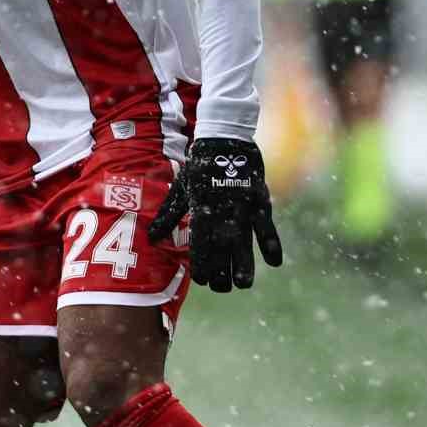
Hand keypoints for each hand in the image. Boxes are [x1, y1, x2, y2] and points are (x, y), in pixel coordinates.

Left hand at [148, 138, 283, 292]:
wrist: (224, 138)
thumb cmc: (199, 166)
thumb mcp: (181, 189)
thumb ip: (169, 215)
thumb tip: (151, 237)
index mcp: (200, 210)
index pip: (199, 245)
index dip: (201, 265)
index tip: (201, 281)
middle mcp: (221, 213)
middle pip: (221, 249)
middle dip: (221, 272)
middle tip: (222, 288)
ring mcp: (242, 208)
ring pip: (243, 242)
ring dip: (244, 265)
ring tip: (243, 284)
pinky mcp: (259, 200)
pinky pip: (266, 226)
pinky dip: (272, 243)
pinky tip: (275, 262)